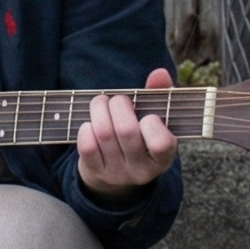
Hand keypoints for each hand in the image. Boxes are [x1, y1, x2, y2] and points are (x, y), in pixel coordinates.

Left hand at [76, 67, 176, 201]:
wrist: (118, 175)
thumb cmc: (141, 137)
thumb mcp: (156, 120)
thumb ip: (160, 95)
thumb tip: (159, 73)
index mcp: (163, 158)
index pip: (161, 143)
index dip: (152, 124)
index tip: (147, 116)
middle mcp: (142, 171)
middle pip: (127, 131)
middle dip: (119, 105)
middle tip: (118, 100)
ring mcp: (117, 174)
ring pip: (104, 134)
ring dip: (99, 110)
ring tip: (101, 103)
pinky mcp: (95, 173)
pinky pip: (87, 146)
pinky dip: (86, 129)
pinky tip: (90, 124)